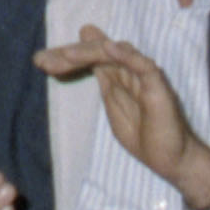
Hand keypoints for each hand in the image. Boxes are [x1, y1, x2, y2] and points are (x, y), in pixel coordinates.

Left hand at [37, 26, 209, 209]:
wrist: (171, 160)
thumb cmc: (144, 136)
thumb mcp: (114, 107)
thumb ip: (101, 83)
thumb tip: (84, 59)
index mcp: (117, 76)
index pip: (89, 56)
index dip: (64, 55)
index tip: (38, 61)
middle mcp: (130, 72)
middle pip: (98, 51)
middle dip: (69, 53)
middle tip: (41, 60)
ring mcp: (144, 78)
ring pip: (117, 53)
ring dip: (90, 51)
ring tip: (66, 55)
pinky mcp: (159, 88)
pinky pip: (144, 66)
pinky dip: (127, 56)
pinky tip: (109, 49)